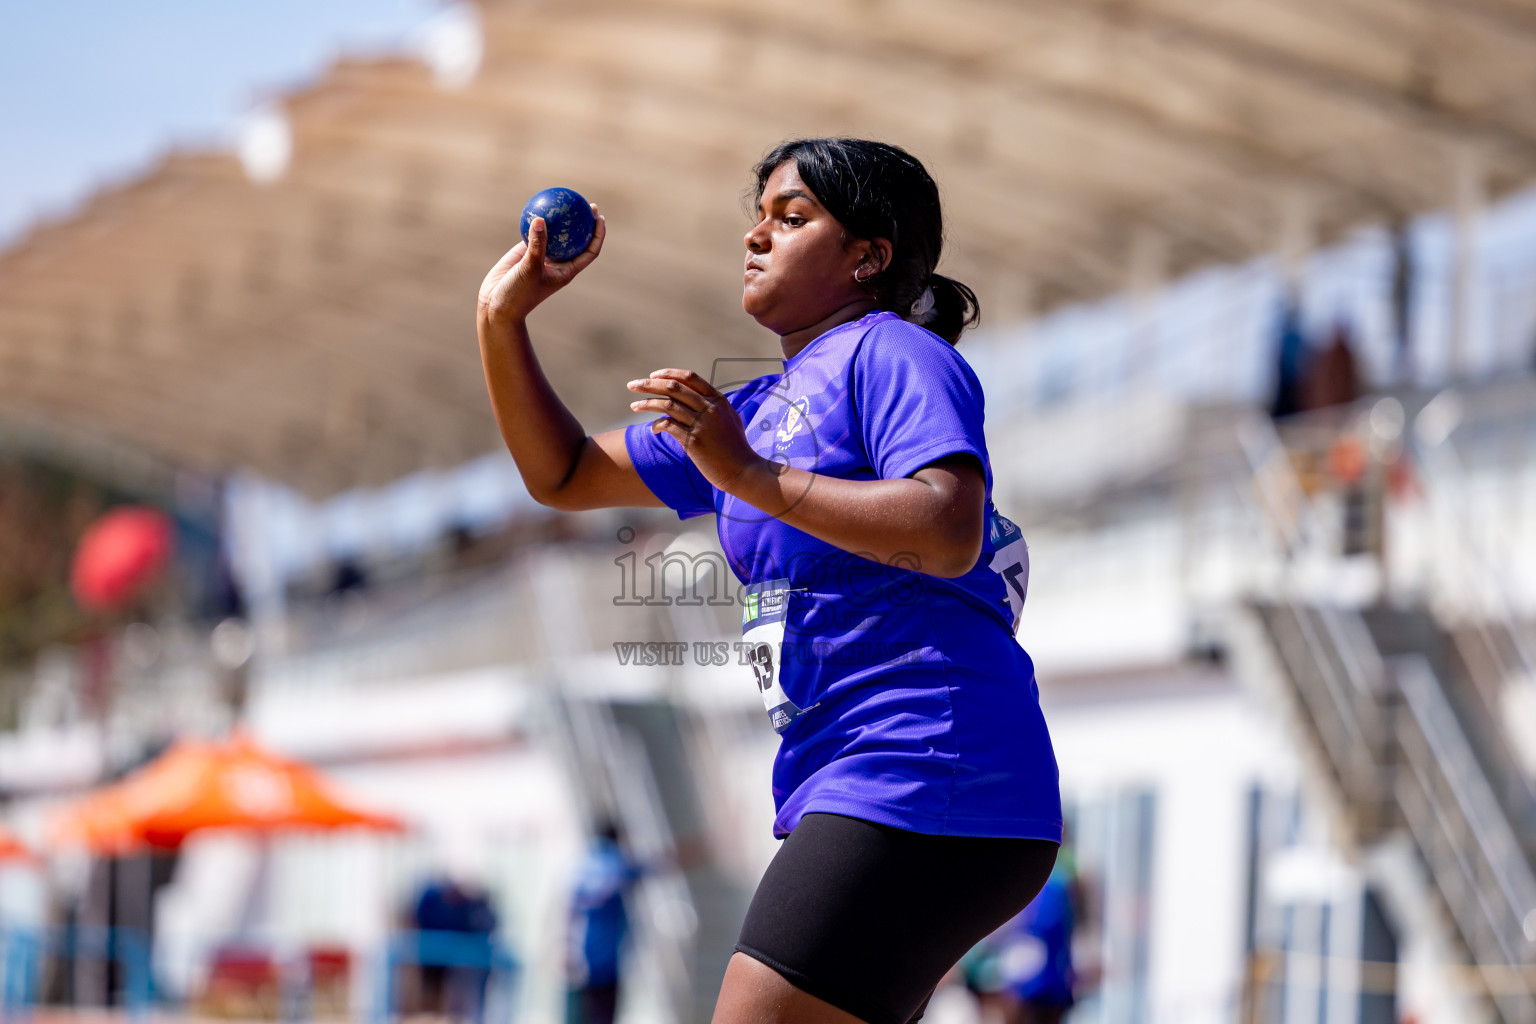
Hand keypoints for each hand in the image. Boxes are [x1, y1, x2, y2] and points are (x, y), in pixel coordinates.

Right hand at [477, 206, 605, 321]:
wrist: (497, 304)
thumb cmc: (519, 293)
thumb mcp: (530, 269)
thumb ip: (537, 245)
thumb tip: (540, 219)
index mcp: (567, 271)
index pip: (590, 251)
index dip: (598, 235)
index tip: (599, 217)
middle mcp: (557, 263)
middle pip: (577, 240)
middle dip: (584, 222)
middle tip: (587, 204)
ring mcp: (542, 256)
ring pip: (555, 234)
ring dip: (561, 219)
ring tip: (564, 200)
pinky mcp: (525, 251)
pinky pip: (534, 233)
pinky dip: (536, 221)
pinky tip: (537, 205)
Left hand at [628, 370, 765, 492]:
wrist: (743, 471)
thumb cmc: (735, 447)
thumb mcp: (729, 419)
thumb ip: (713, 406)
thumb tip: (694, 397)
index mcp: (718, 400)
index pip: (689, 378)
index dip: (668, 374)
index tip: (653, 376)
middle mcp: (710, 408)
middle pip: (674, 387)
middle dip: (649, 384)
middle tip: (632, 385)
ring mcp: (702, 424)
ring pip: (667, 405)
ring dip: (646, 403)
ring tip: (633, 406)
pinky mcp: (694, 441)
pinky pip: (668, 426)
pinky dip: (657, 425)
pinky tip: (653, 429)